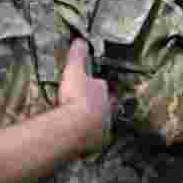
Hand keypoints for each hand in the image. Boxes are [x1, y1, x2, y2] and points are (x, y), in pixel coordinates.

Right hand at [58, 38, 110, 153]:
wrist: (76, 126)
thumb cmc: (76, 96)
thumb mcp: (74, 71)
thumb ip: (78, 55)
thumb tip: (80, 40)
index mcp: (102, 91)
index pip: (100, 85)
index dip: (93, 85)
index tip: (85, 87)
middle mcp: (107, 109)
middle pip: (104, 105)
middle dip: (97, 105)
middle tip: (85, 106)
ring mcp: (104, 126)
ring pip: (101, 122)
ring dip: (94, 122)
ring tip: (83, 123)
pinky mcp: (97, 142)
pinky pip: (94, 139)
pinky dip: (89, 138)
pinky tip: (82, 138)